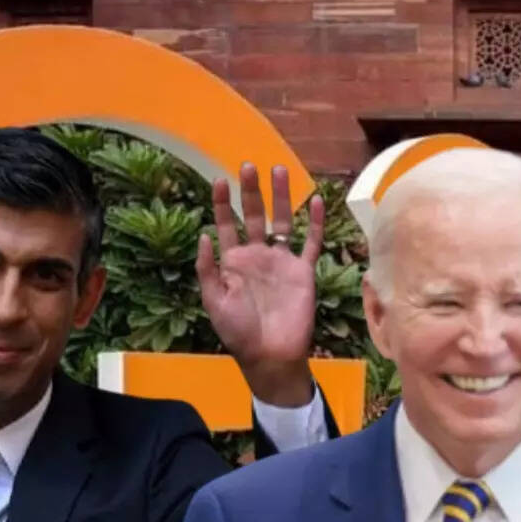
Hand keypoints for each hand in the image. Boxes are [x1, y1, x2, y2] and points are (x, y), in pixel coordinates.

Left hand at [198, 163, 324, 406]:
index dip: (222, 203)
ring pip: (283, 221)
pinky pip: (311, 242)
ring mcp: (282, 262)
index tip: (219, 181)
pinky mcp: (303, 271)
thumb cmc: (238, 333)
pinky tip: (316, 200)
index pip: (226, 225)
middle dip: (250, 191)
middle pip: (254, 215)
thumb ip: (208, 269)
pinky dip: (315, 222)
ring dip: (281, 197)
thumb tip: (203, 236)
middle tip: (248, 166)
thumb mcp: (214, 302)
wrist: (271, 355)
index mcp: (233, 262)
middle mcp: (258, 256)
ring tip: (279, 170)